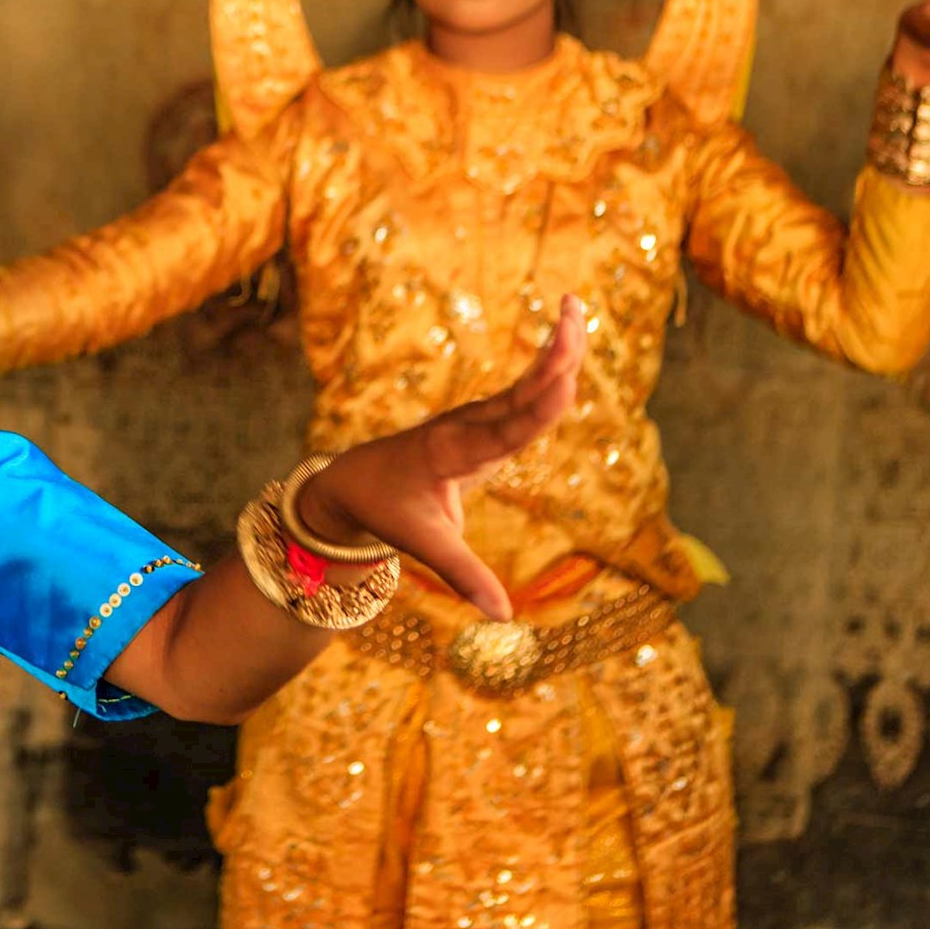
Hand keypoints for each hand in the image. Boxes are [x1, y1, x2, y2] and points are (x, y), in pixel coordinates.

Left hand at [299, 295, 585, 620]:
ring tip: (576, 310)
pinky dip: (545, 369)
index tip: (564, 379)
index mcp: (452, 452)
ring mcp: (474, 420)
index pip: (503, 430)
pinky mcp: (483, 422)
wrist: (353, 481)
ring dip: (551, 350)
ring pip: (520, 385)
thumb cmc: (387, 511)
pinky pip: (520, 393)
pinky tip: (569, 343)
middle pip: (517, 393)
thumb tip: (504, 618)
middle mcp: (466, 428)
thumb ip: (464, 575)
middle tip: (575, 316)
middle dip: (549, 357)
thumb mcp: (422, 544)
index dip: (536, 408)